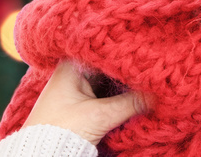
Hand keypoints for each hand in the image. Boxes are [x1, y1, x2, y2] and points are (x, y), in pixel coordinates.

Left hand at [22, 59, 153, 146]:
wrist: (42, 153)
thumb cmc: (61, 129)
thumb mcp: (99, 115)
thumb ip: (130, 103)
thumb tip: (158, 94)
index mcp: (71, 66)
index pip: (105, 53)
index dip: (126, 57)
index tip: (148, 59)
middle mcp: (73, 73)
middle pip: (107, 68)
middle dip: (128, 73)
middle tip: (152, 73)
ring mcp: (76, 89)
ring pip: (107, 83)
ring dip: (124, 87)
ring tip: (148, 85)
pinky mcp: (80, 104)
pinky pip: (104, 95)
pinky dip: (117, 98)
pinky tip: (135, 98)